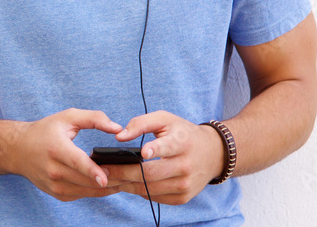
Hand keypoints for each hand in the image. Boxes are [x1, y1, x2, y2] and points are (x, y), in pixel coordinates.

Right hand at [10, 108, 124, 201]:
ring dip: (106, 187)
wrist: (18, 150)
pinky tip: (108, 184)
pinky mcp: (57, 194)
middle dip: (110, 179)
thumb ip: (93, 119)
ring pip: (86, 191)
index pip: (76, 162)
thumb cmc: (45, 131)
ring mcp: (54, 185)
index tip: (106, 177)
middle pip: (86, 180)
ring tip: (125, 180)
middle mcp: (53, 170)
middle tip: (130, 175)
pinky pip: (82, 195)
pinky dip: (95, 191)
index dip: (92, 171)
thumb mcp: (67, 117)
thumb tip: (117, 127)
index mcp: (56, 149)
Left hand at [100, 111, 224, 205]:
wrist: (213, 154)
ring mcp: (185, 185)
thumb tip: (119, 137)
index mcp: (181, 142)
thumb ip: (140, 123)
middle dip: (124, 172)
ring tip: (109, 178)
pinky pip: (155, 197)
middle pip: (151, 173)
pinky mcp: (183, 197)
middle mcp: (185, 166)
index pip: (167, 147)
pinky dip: (139, 191)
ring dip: (127, 184)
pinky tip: (127, 184)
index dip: (155, 150)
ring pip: (150, 189)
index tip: (143, 152)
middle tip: (103, 169)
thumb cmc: (182, 133)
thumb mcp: (165, 119)